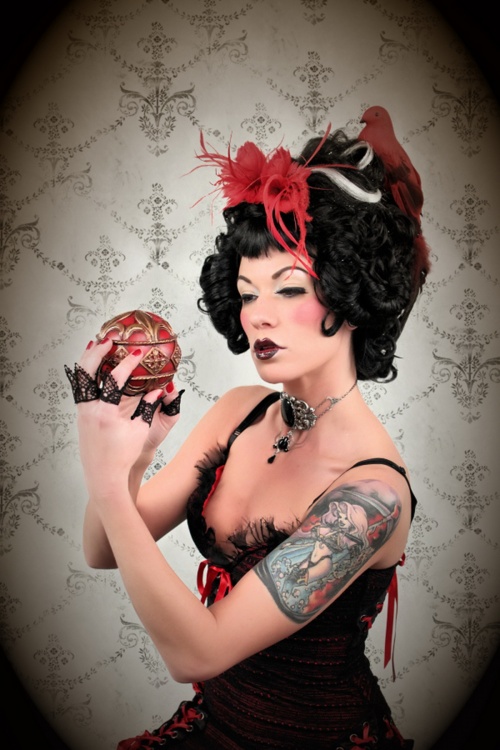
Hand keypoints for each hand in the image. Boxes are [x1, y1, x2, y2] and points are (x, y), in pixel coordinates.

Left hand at [66, 338, 182, 497]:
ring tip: (96, 345)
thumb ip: (149, 406)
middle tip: (109, 339)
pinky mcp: (81, 416)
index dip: (127, 363)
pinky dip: (86, 373)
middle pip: (87, 372)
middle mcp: (90, 410)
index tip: (136, 352)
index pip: (115, 380)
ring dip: (88, 360)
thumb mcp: (141, 430)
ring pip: (80, 379)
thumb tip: (159, 388)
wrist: (104, 476)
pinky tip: (92, 366)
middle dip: (98, 352)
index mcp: (106, 413)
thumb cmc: (124, 455)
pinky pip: (81, 388)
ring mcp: (82, 412)